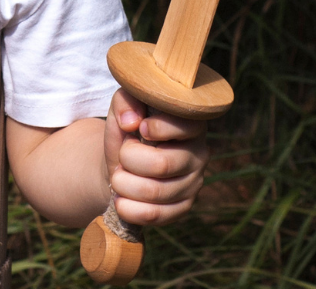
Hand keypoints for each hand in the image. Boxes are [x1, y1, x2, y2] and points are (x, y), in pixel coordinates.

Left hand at [103, 88, 208, 225]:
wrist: (121, 162)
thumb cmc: (126, 128)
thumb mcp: (122, 106)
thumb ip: (126, 101)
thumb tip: (131, 121)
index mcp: (189, 124)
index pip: (183, 127)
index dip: (155, 128)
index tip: (138, 129)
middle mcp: (198, 154)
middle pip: (162, 164)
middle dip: (129, 160)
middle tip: (121, 156)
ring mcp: (193, 184)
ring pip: (155, 191)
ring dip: (124, 184)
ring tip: (117, 176)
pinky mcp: (183, 208)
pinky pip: (156, 214)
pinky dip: (130, 209)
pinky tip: (120, 200)